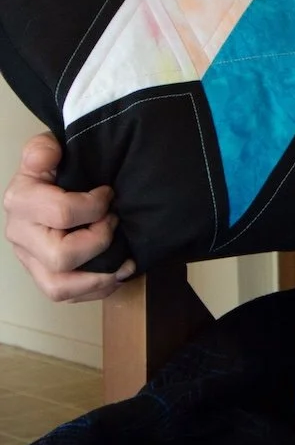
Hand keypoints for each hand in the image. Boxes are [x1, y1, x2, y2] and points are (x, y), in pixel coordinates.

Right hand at [2, 133, 134, 301]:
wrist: (51, 181)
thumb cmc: (56, 166)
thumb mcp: (48, 148)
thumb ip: (43, 149)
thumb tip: (49, 154)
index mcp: (21, 202)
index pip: (62, 213)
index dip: (95, 206)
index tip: (108, 194)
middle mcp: (20, 235)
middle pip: (62, 256)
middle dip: (100, 241)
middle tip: (115, 222)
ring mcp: (30, 259)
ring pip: (59, 287)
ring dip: (99, 278)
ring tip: (124, 263)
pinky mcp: (44, 274)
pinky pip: (66, 296)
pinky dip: (95, 290)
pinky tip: (116, 274)